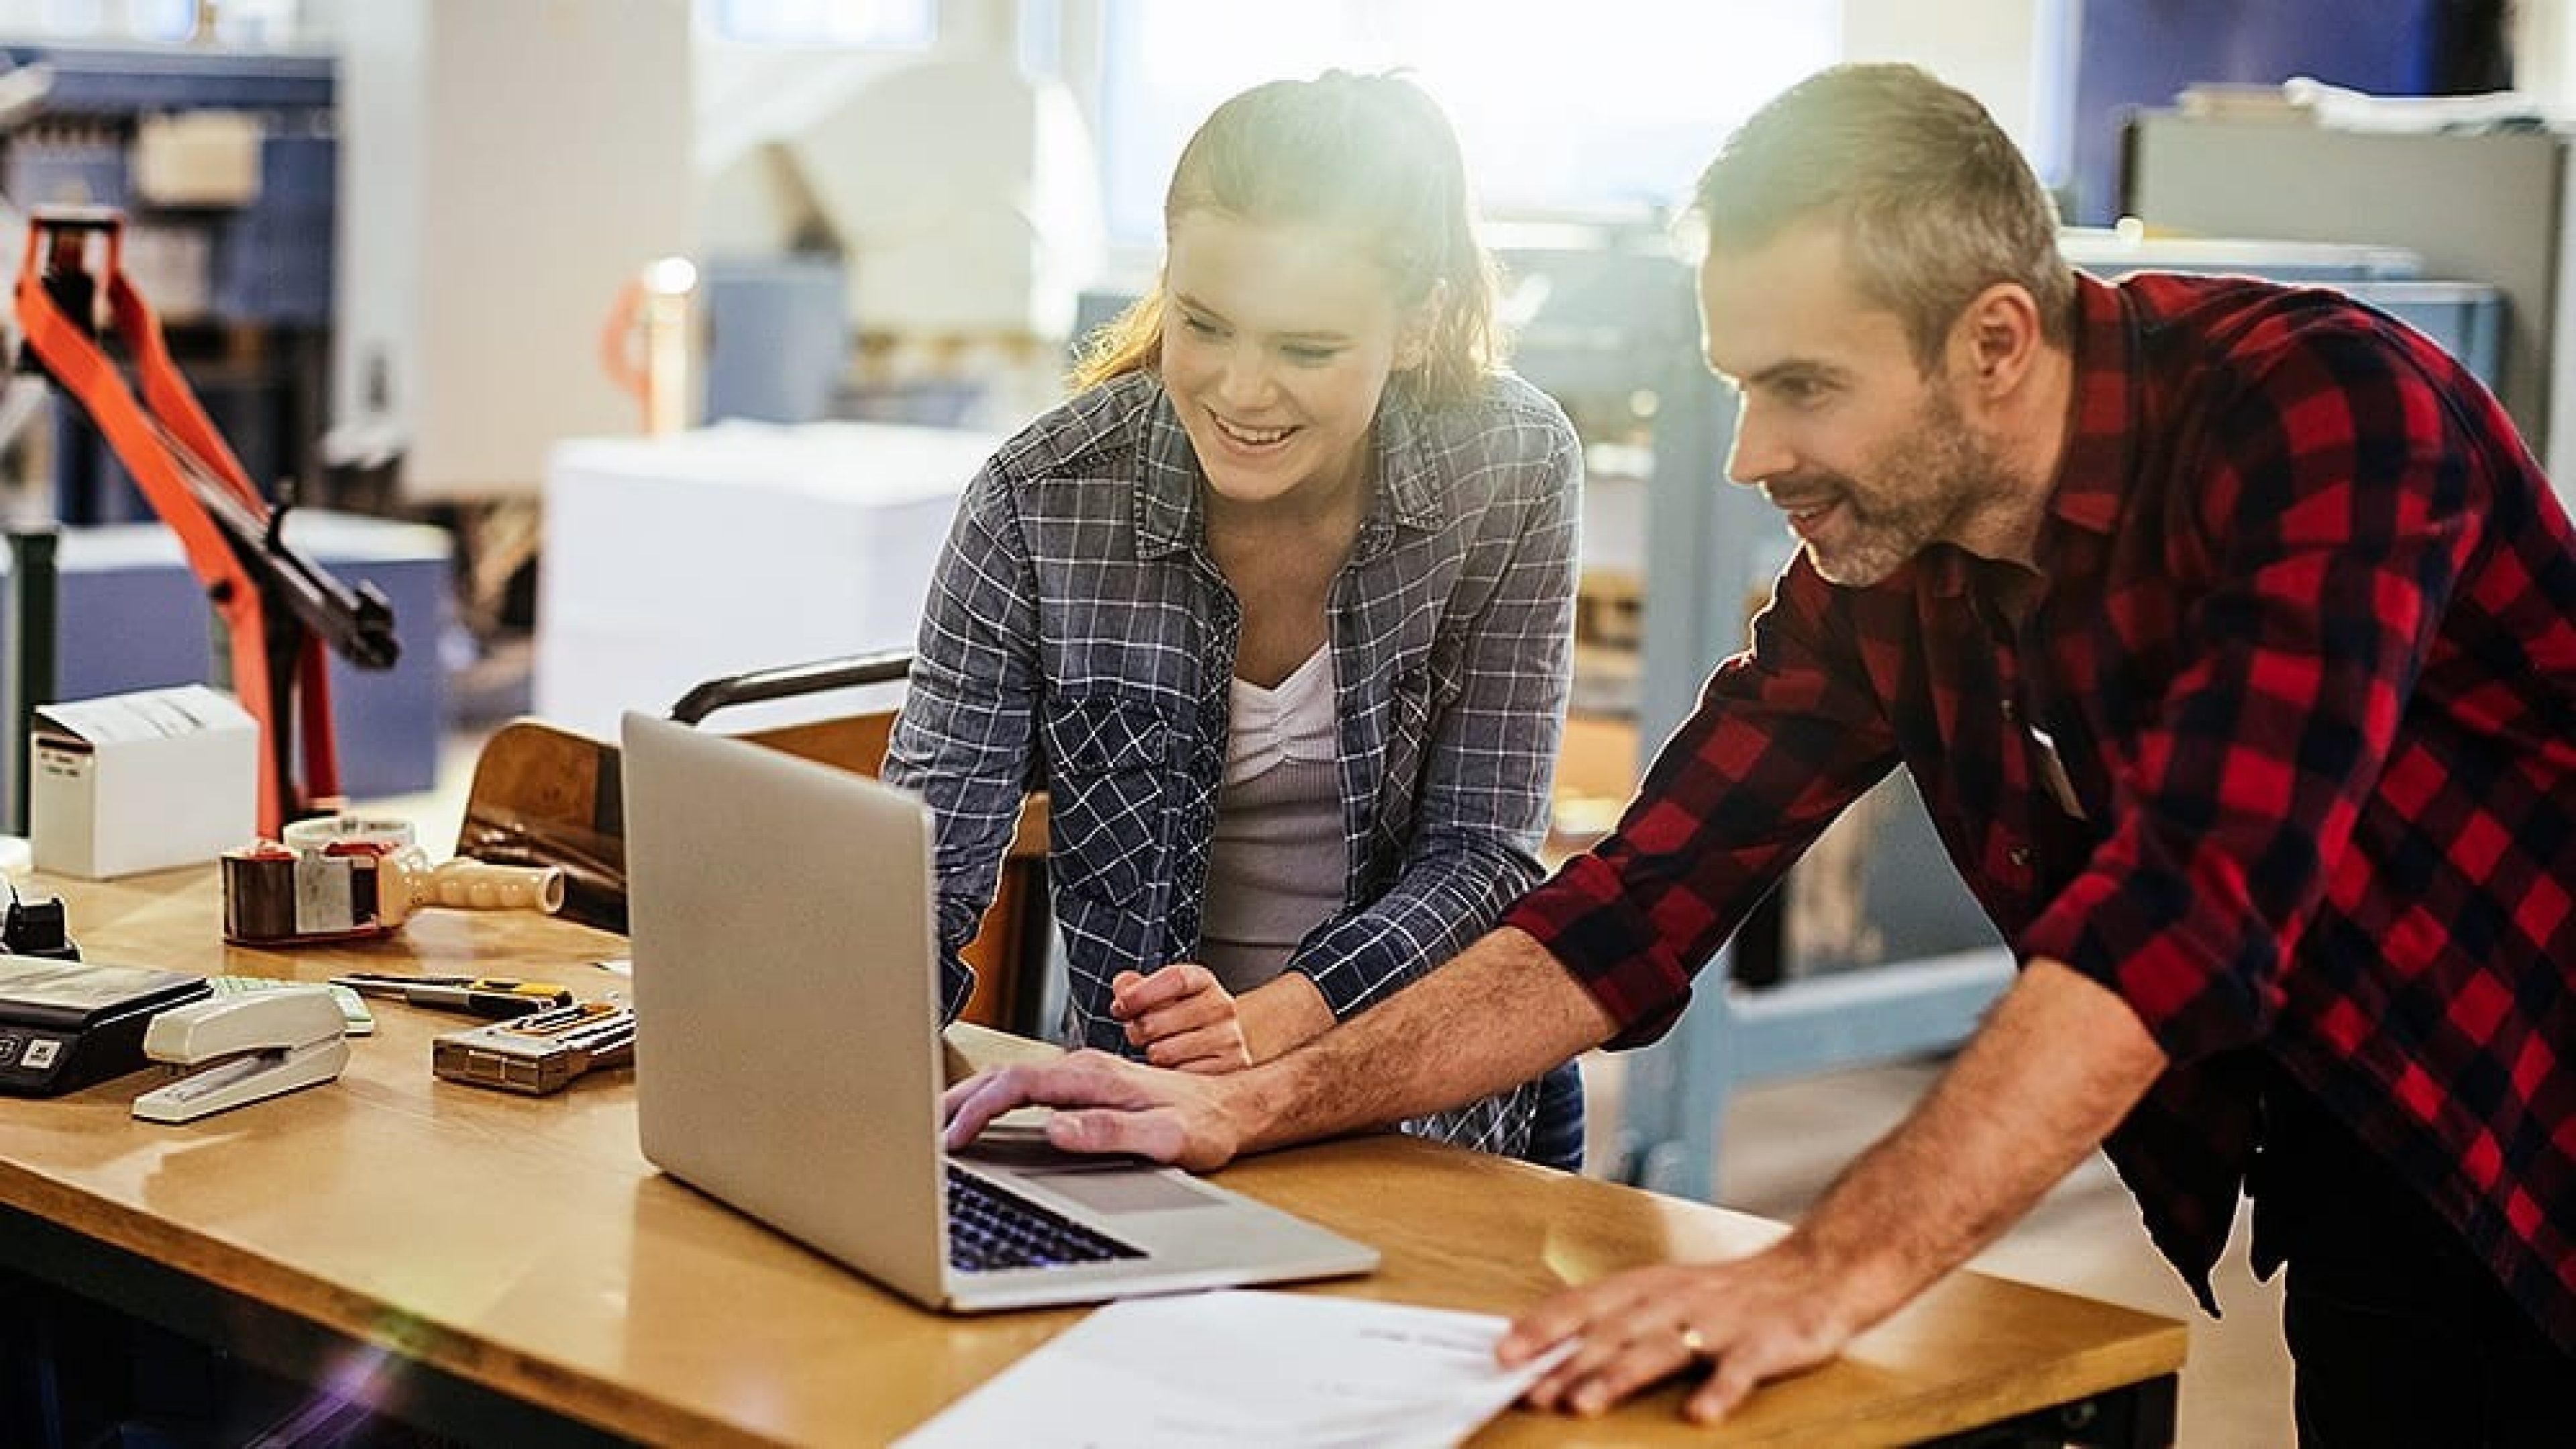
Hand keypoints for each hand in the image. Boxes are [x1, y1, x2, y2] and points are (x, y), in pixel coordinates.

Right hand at [941, 1049, 1250, 1171]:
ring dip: (974, 1097)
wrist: (1233, 1108)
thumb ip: (1110, 1131)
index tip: (955, 1139)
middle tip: (921, 1129)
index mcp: (1095, 1077)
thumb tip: (1057, 1130)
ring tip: (939, 1121)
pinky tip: (986, 1113)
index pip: (1019, 1087)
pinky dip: (997, 1097)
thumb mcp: (1165, 1137)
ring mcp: (1085, 1074)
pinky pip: (1029, 1086)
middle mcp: (1085, 1068)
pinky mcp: (1087, 1084)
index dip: (979, 1111)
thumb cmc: (1204, 1125)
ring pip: (1014, 1078)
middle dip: (959, 1100)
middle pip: (1006, 1076)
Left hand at [1110, 964, 1250, 1072]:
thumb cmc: (1186, 1017)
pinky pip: (1179, 1076)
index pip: (1173, 980)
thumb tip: (1122, 985)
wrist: (1223, 1045)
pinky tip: (1177, 1065)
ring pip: (1164, 1053)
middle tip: (1139, 1034)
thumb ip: (1137, 988)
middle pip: (1157, 1020)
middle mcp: (1220, 1006)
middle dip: (1137, 1031)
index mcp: (1203, 981)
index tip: (1120, 1007)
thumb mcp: (1164, 996)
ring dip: (1152, 1054)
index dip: (1139, 994)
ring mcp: (1227, 1038)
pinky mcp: (1227, 1069)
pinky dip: (1171, 1075)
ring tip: (1160, 1048)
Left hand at [1496, 1244, 1856, 1423]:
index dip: (1543, 1326)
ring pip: (1665, 1347)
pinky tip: (1701, 1414)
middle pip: (1615, 1330)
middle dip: (1569, 1361)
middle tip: (1532, 1391)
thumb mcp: (1667, 1295)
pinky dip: (1721, 1389)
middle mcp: (1679, 1298)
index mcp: (1651, 1286)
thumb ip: (1615, 1319)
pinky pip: (1743, 1368)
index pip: (1585, 1302)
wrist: (1819, 1270)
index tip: (1503, 1351)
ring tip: (1586, 1403)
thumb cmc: (1731, 1292)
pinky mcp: (1769, 1341)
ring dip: (1622, 1375)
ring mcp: (1723, 1320)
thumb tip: (1547, 1348)